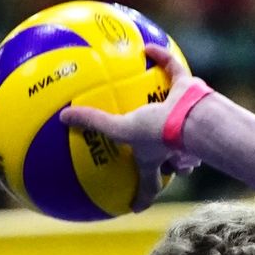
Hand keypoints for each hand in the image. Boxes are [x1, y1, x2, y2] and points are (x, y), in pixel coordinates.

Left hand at [64, 43, 202, 213]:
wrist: (191, 116)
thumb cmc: (158, 134)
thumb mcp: (120, 130)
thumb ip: (93, 124)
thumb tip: (63, 118)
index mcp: (156, 159)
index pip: (148, 186)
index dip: (142, 198)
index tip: (135, 209)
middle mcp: (173, 144)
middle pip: (171, 160)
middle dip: (168, 164)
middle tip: (162, 162)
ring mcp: (185, 119)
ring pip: (180, 122)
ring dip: (173, 115)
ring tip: (161, 103)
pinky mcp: (190, 89)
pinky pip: (174, 70)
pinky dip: (161, 57)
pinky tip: (147, 46)